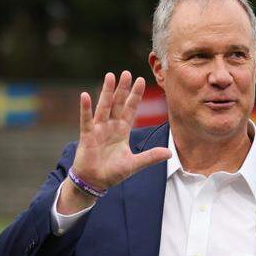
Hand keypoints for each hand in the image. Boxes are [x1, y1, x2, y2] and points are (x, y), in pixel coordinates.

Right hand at [58, 72, 171, 213]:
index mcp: (122, 131)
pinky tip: (85, 96)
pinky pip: (86, 120)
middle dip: (123, 89)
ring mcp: (98, 129)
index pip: (131, 109)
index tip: (141, 80)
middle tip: (127, 72)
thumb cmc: (113, 172)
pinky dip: (86, 109)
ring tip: (110, 76)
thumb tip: (170, 153)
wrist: (95, 182)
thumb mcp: (134, 164)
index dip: (135, 95)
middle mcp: (110, 126)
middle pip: (118, 104)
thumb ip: (150, 157)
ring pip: (104, 107)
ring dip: (106, 92)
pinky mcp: (87, 136)